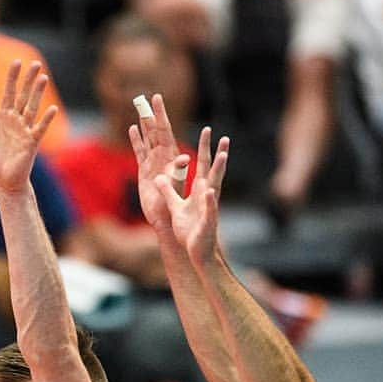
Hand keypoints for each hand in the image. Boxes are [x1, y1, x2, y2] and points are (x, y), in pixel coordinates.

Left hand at [0, 60, 56, 191]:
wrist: (2, 183)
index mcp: (3, 119)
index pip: (8, 94)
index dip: (11, 78)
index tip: (16, 62)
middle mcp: (15, 122)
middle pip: (23, 96)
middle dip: (28, 80)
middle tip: (35, 63)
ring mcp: (24, 132)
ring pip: (32, 109)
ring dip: (37, 94)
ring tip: (43, 77)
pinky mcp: (30, 145)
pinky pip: (38, 130)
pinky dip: (45, 120)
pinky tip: (52, 109)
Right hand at [128, 92, 184, 231]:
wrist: (165, 219)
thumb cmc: (174, 205)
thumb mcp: (178, 187)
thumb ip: (179, 173)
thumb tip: (184, 159)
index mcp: (171, 156)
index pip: (165, 130)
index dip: (160, 114)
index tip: (157, 98)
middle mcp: (163, 156)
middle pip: (155, 131)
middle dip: (151, 114)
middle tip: (146, 97)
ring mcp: (154, 163)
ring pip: (147, 138)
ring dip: (143, 124)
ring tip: (138, 108)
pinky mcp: (145, 171)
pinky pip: (140, 152)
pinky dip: (136, 140)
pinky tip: (132, 129)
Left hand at [154, 124, 228, 267]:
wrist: (196, 251)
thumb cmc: (189, 230)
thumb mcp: (175, 207)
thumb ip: (168, 191)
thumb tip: (159, 177)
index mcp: (199, 191)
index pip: (203, 165)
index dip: (205, 148)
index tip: (207, 131)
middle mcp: (207, 196)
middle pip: (213, 171)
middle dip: (217, 153)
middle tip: (223, 136)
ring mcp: (209, 207)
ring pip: (215, 186)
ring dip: (219, 171)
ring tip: (223, 155)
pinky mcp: (207, 221)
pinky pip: (208, 209)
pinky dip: (208, 201)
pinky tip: (208, 191)